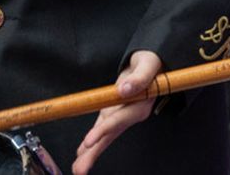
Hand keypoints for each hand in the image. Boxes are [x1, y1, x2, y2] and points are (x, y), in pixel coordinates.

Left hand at [72, 50, 161, 174]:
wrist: (152, 65)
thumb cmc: (150, 64)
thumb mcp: (148, 65)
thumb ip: (139, 78)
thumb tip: (123, 89)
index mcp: (139, 105)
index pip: (119, 119)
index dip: (103, 130)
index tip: (89, 141)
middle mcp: (130, 115)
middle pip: (111, 136)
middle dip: (94, 153)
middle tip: (80, 169)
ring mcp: (121, 116)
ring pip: (105, 137)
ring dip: (91, 153)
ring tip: (78, 168)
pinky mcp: (114, 114)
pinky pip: (102, 130)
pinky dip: (92, 143)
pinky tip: (81, 154)